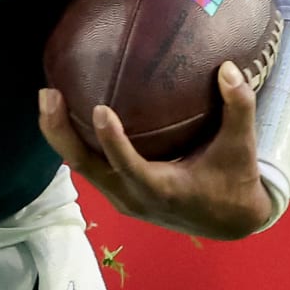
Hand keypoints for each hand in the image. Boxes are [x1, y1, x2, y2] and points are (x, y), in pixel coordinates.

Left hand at [38, 61, 274, 240]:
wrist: (230, 221)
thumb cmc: (234, 181)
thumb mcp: (241, 146)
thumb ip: (238, 107)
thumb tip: (227, 68)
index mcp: (162, 189)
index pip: (129, 166)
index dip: (112, 141)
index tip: (99, 110)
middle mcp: (134, 197)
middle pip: (86, 167)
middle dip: (62, 132)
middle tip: (48, 94)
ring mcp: (122, 198)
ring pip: (82, 167)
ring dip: (61, 136)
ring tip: (48, 97)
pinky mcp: (120, 193)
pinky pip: (90, 167)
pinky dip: (75, 142)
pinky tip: (68, 113)